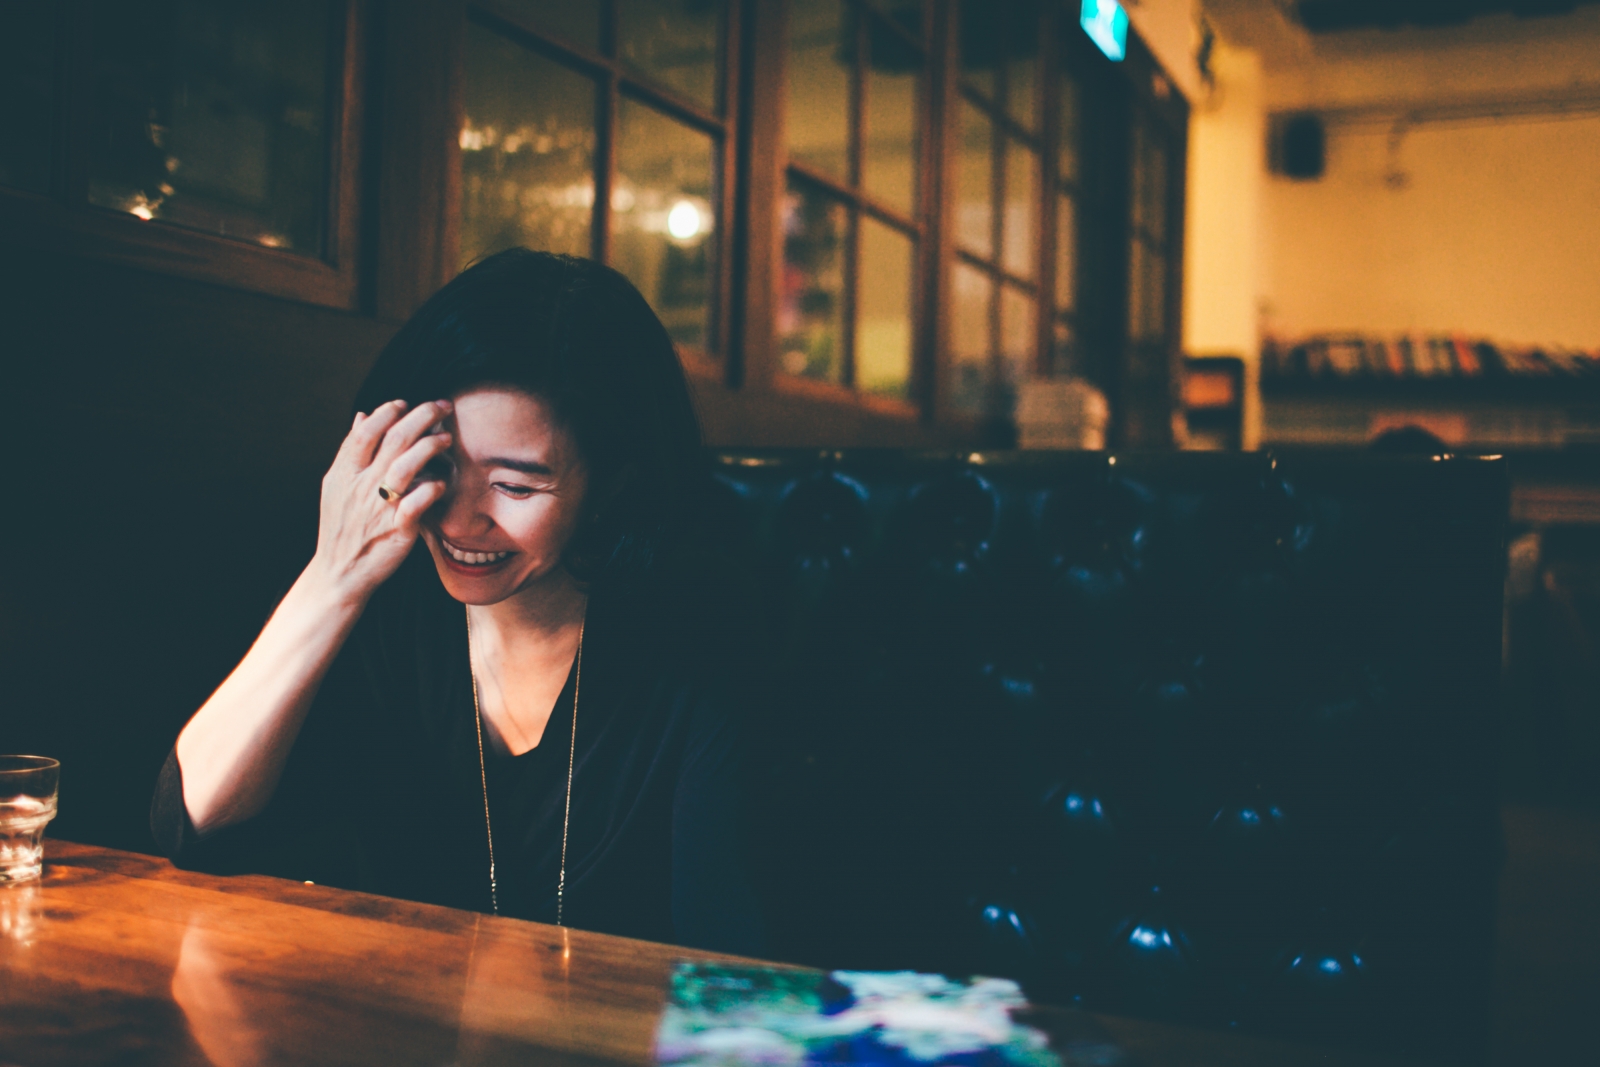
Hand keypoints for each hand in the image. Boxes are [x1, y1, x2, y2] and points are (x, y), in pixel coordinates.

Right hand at [310, 398, 453, 602]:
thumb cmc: (342, 528)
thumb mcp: (336, 487)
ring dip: (429, 447)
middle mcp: (360, 488)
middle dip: (420, 417)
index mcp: (343, 475)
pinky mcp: (397, 530)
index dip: (386, 413)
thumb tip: (362, 416)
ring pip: (404, 467)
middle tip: (442, 405)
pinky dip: (430, 489)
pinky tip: (442, 481)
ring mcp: (378, 509)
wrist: (338, 575)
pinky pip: (415, 504)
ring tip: (447, 437)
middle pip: (392, 441)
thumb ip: (351, 452)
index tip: (405, 403)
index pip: (365, 433)